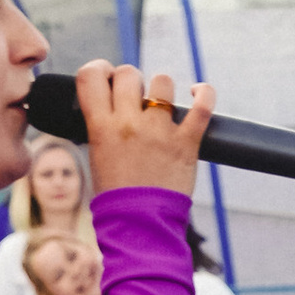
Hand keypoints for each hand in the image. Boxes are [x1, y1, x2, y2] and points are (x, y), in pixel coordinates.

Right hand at [74, 59, 215, 205]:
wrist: (139, 225)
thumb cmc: (116, 195)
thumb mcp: (96, 155)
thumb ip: (101, 125)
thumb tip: (110, 103)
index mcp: (100, 127)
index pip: (89, 76)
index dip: (99, 69)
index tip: (107, 77)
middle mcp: (128, 124)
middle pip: (129, 74)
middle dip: (131, 80)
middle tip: (134, 98)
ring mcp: (159, 132)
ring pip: (163, 83)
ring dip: (162, 89)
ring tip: (161, 106)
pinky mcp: (187, 143)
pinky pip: (202, 107)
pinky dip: (204, 94)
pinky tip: (199, 92)